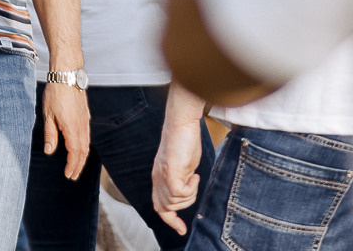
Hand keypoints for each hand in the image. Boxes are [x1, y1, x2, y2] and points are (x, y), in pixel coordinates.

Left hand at [40, 81, 91, 180]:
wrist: (67, 75)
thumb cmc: (55, 93)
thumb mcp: (48, 114)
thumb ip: (50, 134)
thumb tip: (49, 151)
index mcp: (72, 128)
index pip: (75, 153)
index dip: (72, 165)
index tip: (68, 174)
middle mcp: (81, 126)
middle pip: (83, 152)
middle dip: (79, 165)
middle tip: (73, 176)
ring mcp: (85, 121)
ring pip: (87, 144)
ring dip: (82, 157)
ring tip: (76, 166)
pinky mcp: (85, 116)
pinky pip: (87, 136)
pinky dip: (84, 146)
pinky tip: (79, 148)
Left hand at [150, 113, 202, 232]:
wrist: (181, 122)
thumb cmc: (184, 140)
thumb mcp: (183, 165)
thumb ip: (182, 179)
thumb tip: (187, 192)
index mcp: (159, 177)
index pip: (159, 205)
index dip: (169, 220)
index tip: (181, 229)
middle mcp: (157, 178)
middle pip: (165, 207)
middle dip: (183, 206)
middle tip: (194, 188)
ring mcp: (162, 175)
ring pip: (175, 201)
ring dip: (189, 194)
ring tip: (194, 177)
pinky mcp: (170, 171)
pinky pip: (179, 193)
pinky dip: (190, 188)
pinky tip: (194, 175)